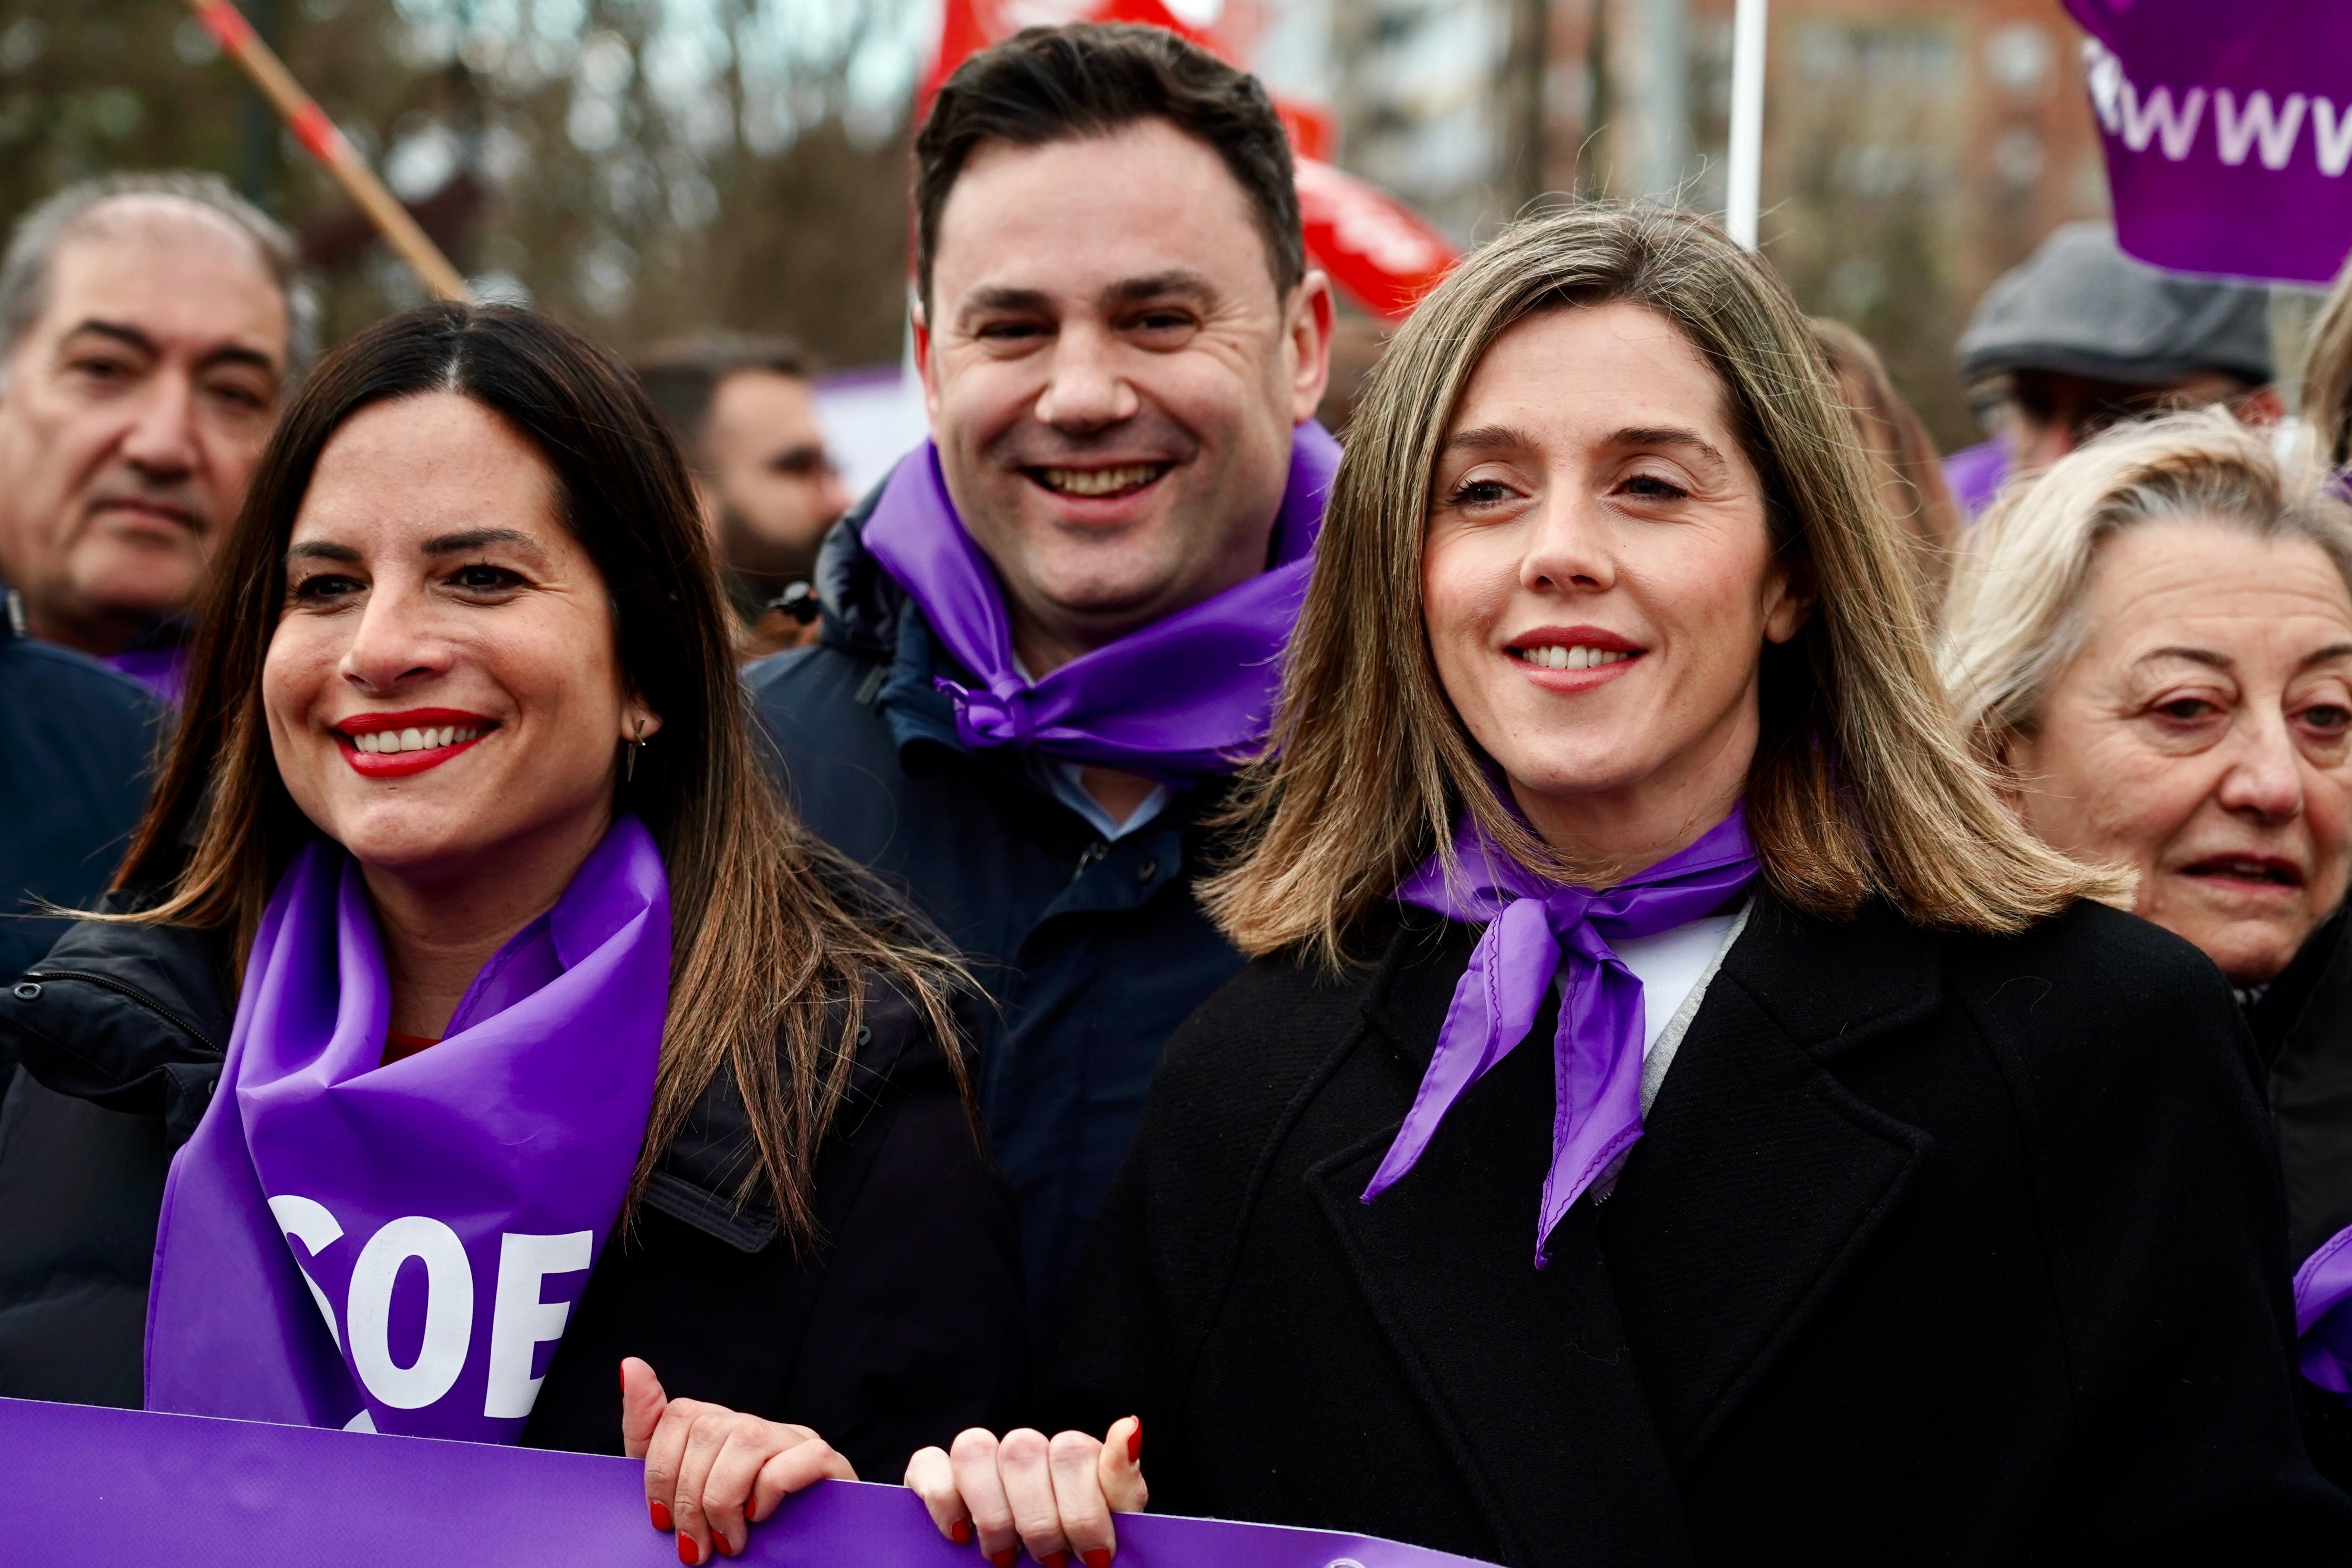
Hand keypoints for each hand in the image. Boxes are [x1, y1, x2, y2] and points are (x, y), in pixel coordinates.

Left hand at [621, 1356, 856, 1563]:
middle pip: (708, 1430)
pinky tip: (760, 1518)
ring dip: (725, 1501)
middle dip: (690, 1498)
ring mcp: (793, 1438)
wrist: (792, 1567)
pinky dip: (770, 1491)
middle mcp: (754, 1426)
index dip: (661, 1470)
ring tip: (728, 1541)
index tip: (660, 1520)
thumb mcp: (675, 1490)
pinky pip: (797, 1457)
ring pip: (748, 1440)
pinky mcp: (826, 1460)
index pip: (680, 1414)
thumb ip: (649, 1431)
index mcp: (717, 1429)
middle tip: (695, 1546)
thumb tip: (631, 1364)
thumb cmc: (727, 1532)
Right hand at [903, 1416, 1146, 1567]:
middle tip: (1050, 1563)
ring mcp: (978, 1460)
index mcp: (1071, 1457)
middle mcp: (1024, 1450)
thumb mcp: (1111, 1526)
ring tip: (1006, 1557)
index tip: (1095, 1557)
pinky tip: (962, 1534)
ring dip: (992, 1511)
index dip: (1081, 1509)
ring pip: (975, 1447)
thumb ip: (1120, 1480)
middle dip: (1039, 1519)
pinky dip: (945, 1500)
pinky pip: (929, 1465)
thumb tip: (1130, 1425)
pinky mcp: (934, 1475)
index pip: (1071, 1450)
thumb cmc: (1077, 1556)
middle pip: (1021, 1449)